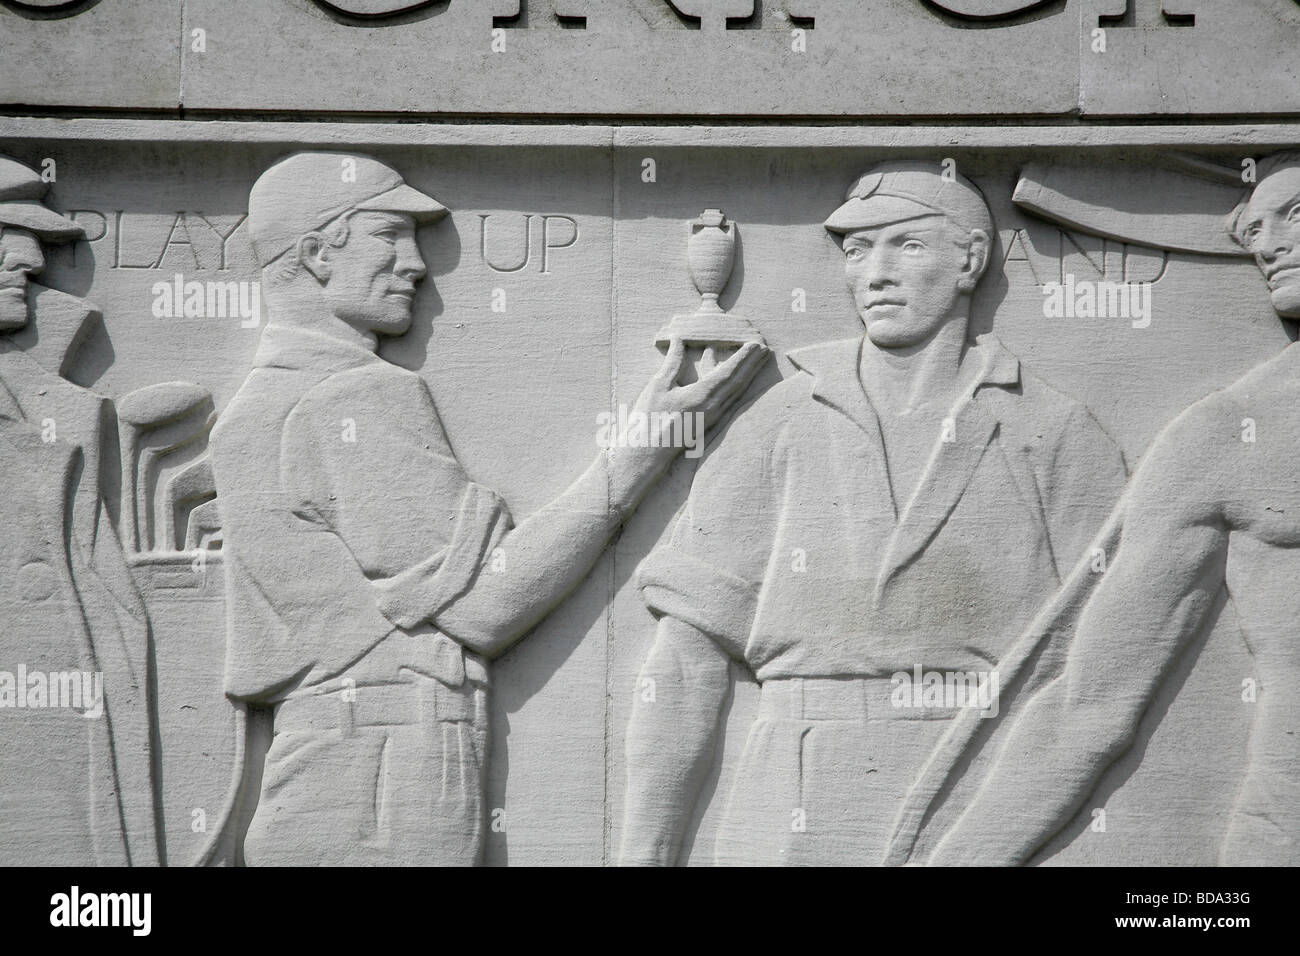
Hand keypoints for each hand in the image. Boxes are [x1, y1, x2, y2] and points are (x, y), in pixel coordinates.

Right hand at [635, 338, 766, 433]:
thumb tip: (679, 339)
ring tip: (759, 359)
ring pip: (736, 391)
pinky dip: (735, 384)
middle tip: (765, 348)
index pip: (729, 373)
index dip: (743, 358)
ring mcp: (713, 416)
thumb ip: (673, 361)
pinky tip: (737, 375)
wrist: (648, 451)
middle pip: (738, 382)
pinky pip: (728, 399)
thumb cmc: (649, 418)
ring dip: (748, 374)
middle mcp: (713, 407)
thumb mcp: (659, 385)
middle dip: (752, 364)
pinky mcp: (710, 420)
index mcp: (701, 396)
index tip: (756, 344)